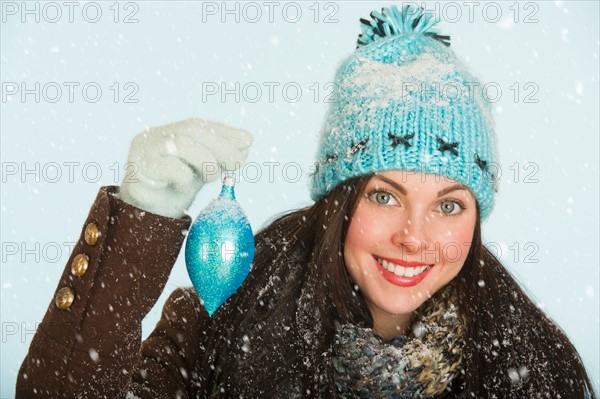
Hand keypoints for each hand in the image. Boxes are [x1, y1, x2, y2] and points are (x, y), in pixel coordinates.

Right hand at [118, 118, 252, 217]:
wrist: (148, 215)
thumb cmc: (175, 188)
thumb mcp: (202, 169)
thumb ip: (221, 154)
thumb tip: (246, 140)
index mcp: (169, 132)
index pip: (198, 125)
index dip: (224, 132)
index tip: (246, 142)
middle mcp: (154, 136)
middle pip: (191, 130)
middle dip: (220, 146)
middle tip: (236, 164)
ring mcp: (143, 151)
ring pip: (181, 145)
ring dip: (205, 162)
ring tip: (210, 177)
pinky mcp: (138, 171)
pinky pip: (169, 168)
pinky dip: (185, 177)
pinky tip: (184, 186)